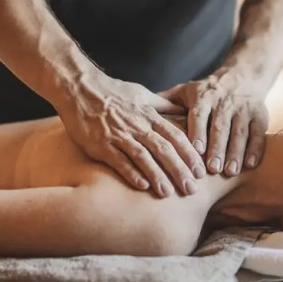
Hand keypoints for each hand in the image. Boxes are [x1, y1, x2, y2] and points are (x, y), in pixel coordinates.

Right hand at [55, 71, 205, 197]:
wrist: (80, 88)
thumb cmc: (113, 91)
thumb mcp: (142, 94)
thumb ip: (163, 105)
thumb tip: (184, 108)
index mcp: (148, 115)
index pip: (175, 135)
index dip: (189, 154)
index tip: (202, 170)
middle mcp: (137, 126)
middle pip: (164, 149)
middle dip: (179, 169)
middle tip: (192, 189)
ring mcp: (119, 135)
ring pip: (143, 156)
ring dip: (158, 175)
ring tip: (169, 193)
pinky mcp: (101, 144)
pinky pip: (119, 160)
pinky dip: (131, 173)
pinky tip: (142, 186)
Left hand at [160, 67, 268, 175]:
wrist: (243, 74)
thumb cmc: (208, 89)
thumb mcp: (188, 90)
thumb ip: (167, 102)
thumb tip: (141, 112)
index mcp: (204, 97)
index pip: (199, 115)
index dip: (198, 132)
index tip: (196, 150)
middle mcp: (224, 102)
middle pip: (220, 126)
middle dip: (217, 147)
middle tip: (212, 169)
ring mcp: (243, 109)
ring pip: (240, 131)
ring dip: (235, 151)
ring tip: (230, 171)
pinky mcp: (259, 115)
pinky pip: (258, 132)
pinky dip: (256, 148)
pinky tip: (250, 164)